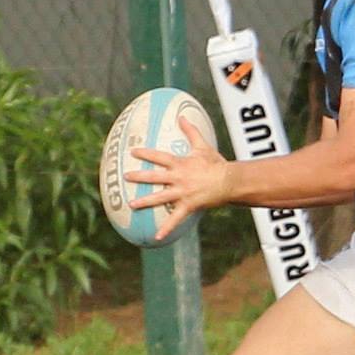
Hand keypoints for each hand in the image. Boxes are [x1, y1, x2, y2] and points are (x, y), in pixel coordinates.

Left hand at [125, 120, 231, 241]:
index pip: (159, 157)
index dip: (145, 154)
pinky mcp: (188, 205)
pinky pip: (175, 219)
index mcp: (180, 163)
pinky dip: (166, 229)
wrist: (229, 181)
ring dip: (144, 202)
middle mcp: (178, 177)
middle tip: (125, 177)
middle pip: (154, 176)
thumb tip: (182, 117)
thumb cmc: (217, 163)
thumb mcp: (203, 146)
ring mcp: (182, 192)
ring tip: (131, 205)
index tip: (132, 152)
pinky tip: (155, 237)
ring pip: (159, 197)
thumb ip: (190, 131)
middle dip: (138, 176)